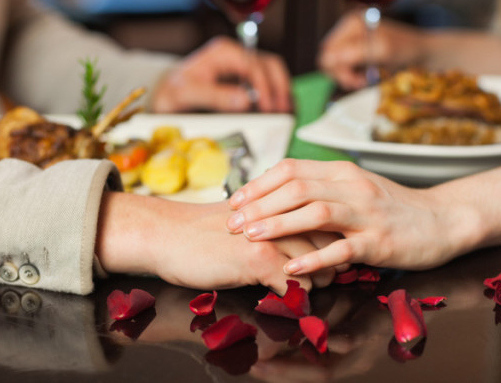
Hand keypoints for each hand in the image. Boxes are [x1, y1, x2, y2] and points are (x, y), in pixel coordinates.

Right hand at [95, 192, 334, 293]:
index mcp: (278, 202)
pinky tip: (284, 298)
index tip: (332, 257)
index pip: (324, 220)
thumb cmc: (202, 231)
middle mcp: (280, 216)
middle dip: (331, 265)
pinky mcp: (259, 260)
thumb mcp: (245, 219)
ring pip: (318, 267)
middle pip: (329, 244)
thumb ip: (272, 222)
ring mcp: (272, 237)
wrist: (167, 236)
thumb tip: (298, 240)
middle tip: (326, 277)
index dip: (333, 242)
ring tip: (304, 290)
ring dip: (316, 283)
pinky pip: (297, 287)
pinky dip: (296, 299)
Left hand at [151, 36, 291, 112]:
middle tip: (283, 112)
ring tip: (286, 113)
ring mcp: (243, 66)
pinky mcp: (246, 79)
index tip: (268, 108)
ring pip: (274, 73)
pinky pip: (269, 83)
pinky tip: (279, 111)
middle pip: (270, 66)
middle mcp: (236, 55)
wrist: (167, 96)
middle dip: (280, 88)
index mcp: (224, 52)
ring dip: (283, 92)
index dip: (265, 87)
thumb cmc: (173, 91)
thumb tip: (246, 101)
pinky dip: (277, 96)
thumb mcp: (188, 93)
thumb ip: (215, 96)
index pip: (254, 65)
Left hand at [226, 159, 479, 274]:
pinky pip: (341, 249)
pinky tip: (291, 266)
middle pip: (296, 188)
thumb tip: (275, 193)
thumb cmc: (391, 206)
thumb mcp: (353, 187)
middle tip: (232, 222)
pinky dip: (314, 258)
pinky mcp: (378, 242)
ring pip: (315, 213)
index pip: (290, 169)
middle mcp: (351, 187)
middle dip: (258, 205)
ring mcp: (366, 214)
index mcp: (341, 172)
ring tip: (250, 236)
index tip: (234, 201)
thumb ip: (319, 187)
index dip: (258, 184)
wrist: (441, 220)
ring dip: (278, 224)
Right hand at [318, 11, 424, 89]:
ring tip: (364, 81)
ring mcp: (350, 41)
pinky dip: (352, 76)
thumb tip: (326, 58)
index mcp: (351, 23)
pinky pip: (343, 68)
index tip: (353, 81)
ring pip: (334, 66)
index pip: (328, 51)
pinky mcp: (354, 52)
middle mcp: (347, 29)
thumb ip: (354, 53)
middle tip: (359, 83)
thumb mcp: (381, 51)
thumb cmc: (405, 49)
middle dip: (342, 73)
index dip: (336, 69)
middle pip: (328, 58)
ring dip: (348, 77)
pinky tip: (364, 78)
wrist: (420, 52)